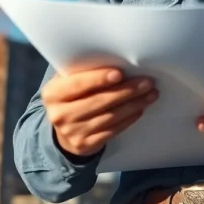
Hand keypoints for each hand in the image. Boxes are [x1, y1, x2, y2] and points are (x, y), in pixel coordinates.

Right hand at [41, 67, 158, 157]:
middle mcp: (59, 114)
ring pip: (109, 116)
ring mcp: (72, 132)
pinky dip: (128, 119)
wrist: (64, 130)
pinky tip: (140, 109)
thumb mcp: (68, 81)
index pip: (77, 84)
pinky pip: (112, 131)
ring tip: (151, 94)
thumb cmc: (72, 96)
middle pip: (98, 101)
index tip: (120, 73)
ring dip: (134, 104)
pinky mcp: (85, 144)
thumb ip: (83, 72)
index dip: (98, 79)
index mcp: (52, 93)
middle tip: (147, 82)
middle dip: (126, 90)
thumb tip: (116, 59)